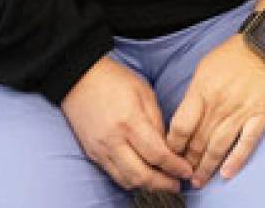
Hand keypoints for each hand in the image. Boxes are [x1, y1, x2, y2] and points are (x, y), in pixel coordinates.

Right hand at [60, 55, 193, 193]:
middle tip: (177, 184)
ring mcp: (100, 149)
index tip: (186, 171)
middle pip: (141, 175)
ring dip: (148, 186)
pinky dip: (131, 180)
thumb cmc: (113, 80)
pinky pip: (114, 175)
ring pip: (127, 180)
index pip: (157, 154)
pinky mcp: (93, 153)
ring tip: (163, 182)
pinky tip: (143, 176)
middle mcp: (113, 140)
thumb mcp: (145, 93)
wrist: (78, 79)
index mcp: (130, 121)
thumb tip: (168, 146)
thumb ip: (158, 121)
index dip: (175, 167)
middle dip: (163, 184)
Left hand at [166, 34, 264, 187]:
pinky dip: (236, 160)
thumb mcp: (205, 67)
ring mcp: (241, 112)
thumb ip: (194, 94)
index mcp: (202, 91)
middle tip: (181, 174)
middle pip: (198, 141)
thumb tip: (185, 118)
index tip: (169, 154)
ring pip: (218, 147)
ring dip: (206, 167)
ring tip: (199, 180)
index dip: (173, 145)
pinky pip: (246, 143)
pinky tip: (226, 173)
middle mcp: (219, 104)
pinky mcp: (260, 116)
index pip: (181, 126)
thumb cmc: (235, 53)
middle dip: (187, 161)